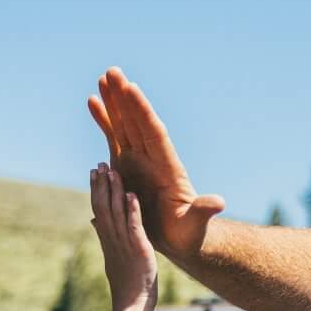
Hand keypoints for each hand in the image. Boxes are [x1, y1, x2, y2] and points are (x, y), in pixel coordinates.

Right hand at [88, 69, 225, 262]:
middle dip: (126, 98)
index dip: (143, 112)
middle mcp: (153, 158)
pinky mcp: (126, 165)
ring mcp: (139, 159)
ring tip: (103, 78)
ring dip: (114, 101)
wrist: (179, 239)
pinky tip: (92, 101)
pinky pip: (113, 137)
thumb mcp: (195, 224)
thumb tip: (218, 202)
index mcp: (168, 167)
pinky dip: (103, 120)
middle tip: (113, 71)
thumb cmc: (189, 234)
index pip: (154, 133)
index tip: (132, 89)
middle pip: (138, 122)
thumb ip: (202, 211)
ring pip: (125, 124)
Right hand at [89, 160, 157, 310]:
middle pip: (103, 206)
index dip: (95, 190)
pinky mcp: (138, 249)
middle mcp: (112, 239)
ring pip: (116, 213)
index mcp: (107, 239)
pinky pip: (134, 227)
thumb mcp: (113, 256)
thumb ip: (104, 236)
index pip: (98, 209)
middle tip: (99, 164)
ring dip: (114, 192)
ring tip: (113, 171)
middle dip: (101, 184)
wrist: (132, 305)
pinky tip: (132, 194)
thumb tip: (94, 222)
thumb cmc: (126, 283)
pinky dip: (132, 210)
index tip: (93, 172)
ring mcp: (124, 244)